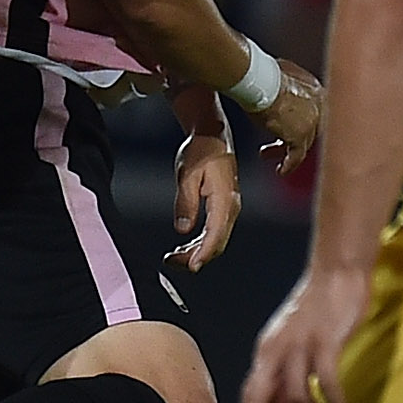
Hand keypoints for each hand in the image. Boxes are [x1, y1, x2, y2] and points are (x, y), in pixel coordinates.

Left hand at [167, 126, 238, 272]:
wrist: (212, 135)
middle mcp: (230, 207)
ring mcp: (228, 208)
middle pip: (217, 243)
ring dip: (195, 251)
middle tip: (172, 262)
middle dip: (196, 257)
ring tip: (173, 257)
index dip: (203, 254)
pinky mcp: (222, 208)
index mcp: (225, 199)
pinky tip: (184, 246)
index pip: (216, 235)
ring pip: (215, 240)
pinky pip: (213, 232)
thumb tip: (183, 229)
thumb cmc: (201, 150)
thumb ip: (185, 202)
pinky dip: (199, 242)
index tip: (191, 266)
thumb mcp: (188, 174)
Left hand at [239, 264, 370, 402]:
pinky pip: (326, 381)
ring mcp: (299, 345)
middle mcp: (275, 349)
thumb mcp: (293, 345)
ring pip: (296, 393)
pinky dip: (333, 401)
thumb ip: (285, 377)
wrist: (336, 272)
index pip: (250, 394)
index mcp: (266, 351)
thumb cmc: (317, 310)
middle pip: (257, 396)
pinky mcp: (325, 341)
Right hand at [254, 60, 323, 173]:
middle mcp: (319, 104)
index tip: (288, 126)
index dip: (301, 119)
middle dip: (295, 137)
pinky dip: (289, 164)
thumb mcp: (277, 74)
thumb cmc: (262, 73)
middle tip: (280, 143)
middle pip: (312, 128)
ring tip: (269, 155)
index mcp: (314, 88)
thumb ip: (282, 84)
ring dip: (285, 150)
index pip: (314, 109)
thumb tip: (271, 83)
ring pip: (304, 143)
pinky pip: (297, 156)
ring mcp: (311, 121)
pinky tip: (280, 170)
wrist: (261, 80)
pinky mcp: (301, 136)